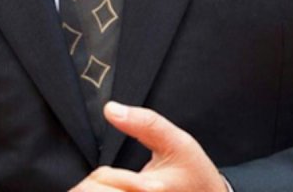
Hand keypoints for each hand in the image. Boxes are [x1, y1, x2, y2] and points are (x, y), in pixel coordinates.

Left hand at [69, 102, 227, 191]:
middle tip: (116, 183)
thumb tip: (111, 109)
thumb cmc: (194, 174)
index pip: (100, 180)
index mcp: (147, 188)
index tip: (115, 173)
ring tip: (122, 191)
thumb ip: (144, 123)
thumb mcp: (176, 141)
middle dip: (98, 186)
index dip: (103, 174)